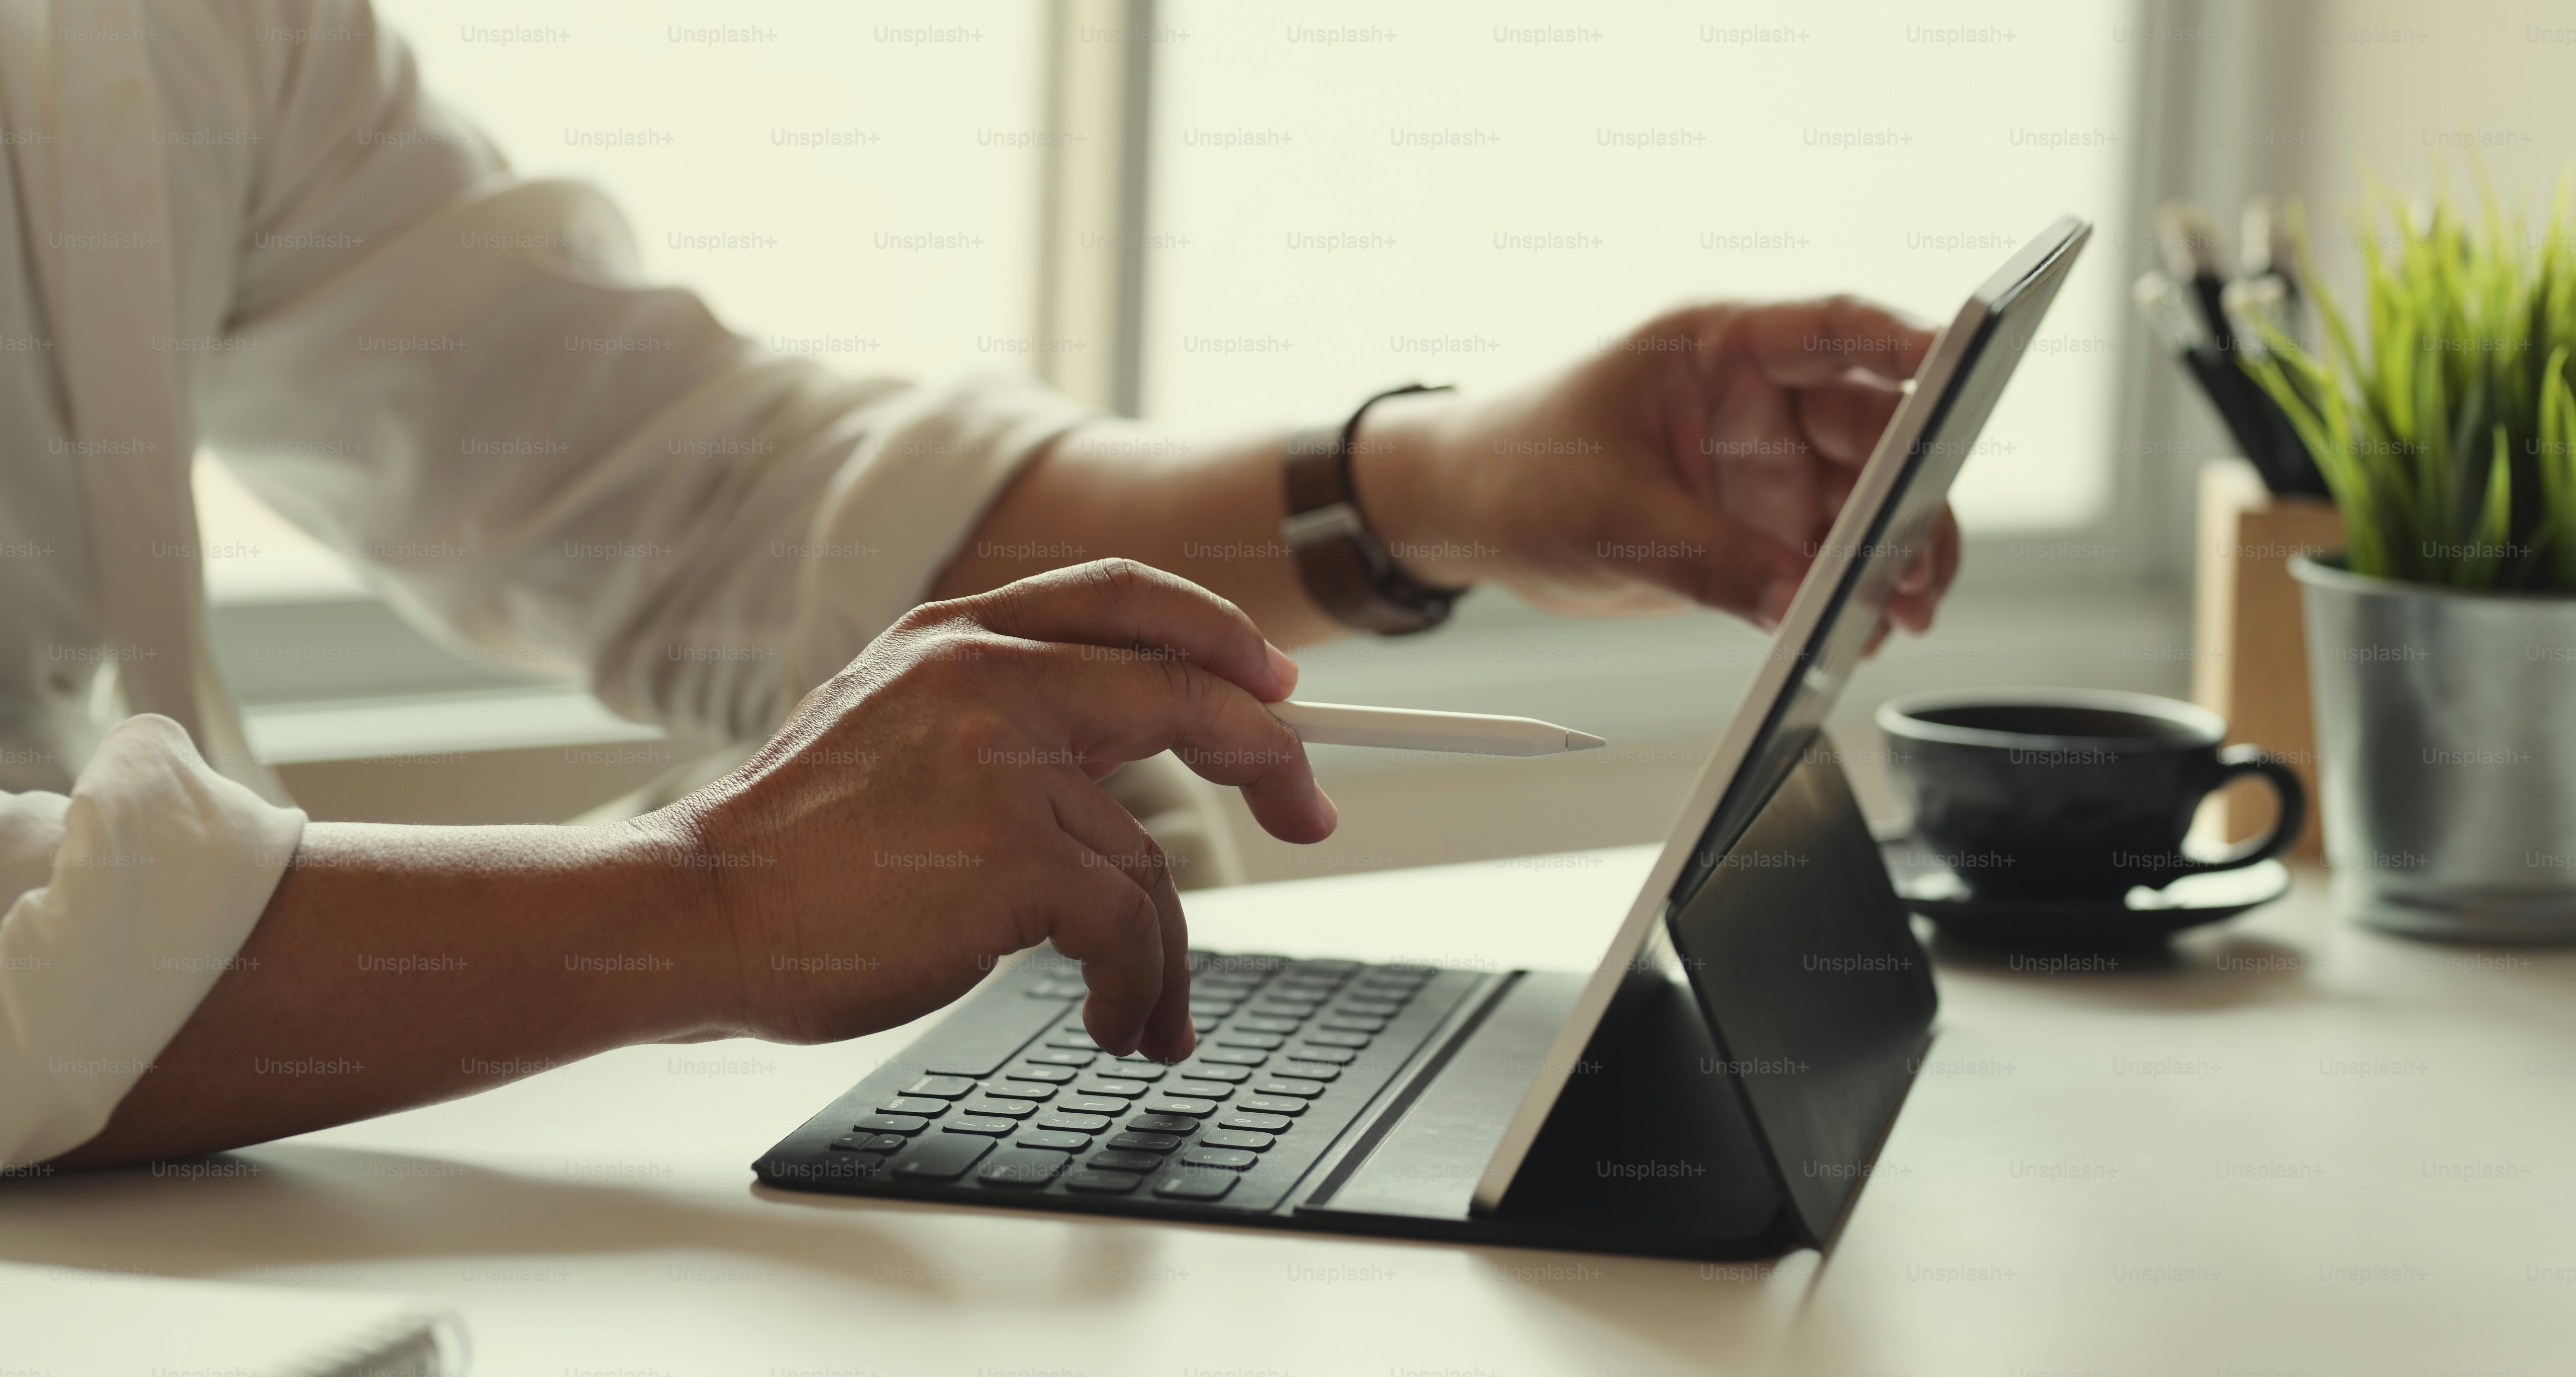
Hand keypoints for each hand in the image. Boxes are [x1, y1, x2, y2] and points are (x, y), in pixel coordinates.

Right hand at [656, 560, 1333, 1062]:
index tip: (1275, 685)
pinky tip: (1113, 1020)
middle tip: (1310, 812)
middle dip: (1271, 756)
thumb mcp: (889, 724)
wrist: (696, 909)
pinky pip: (1128, 927)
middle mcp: (987, 678)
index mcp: (955, 634)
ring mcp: (1004, 766)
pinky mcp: (1014, 860)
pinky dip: (1136, 986)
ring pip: (1150, 858)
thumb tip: (1114, 759)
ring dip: (1167, 949)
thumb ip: (994, 714)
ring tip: (1145, 1010)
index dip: (1219, 634)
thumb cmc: (792, 845)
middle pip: (1188, 695)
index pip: (1126, 599)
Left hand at [1353, 296, 1959, 636]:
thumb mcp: (1609, 516)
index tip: (1962, 364)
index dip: (1908, 343)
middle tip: (1920, 570)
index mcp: (1721, 346)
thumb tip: (1799, 604)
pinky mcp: (1761, 528)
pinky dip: (1850, 596)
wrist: (1468, 517)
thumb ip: (1709, 558)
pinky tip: (1861, 637)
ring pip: (1868, 503)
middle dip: (1912, 497)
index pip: (1837, 328)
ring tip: (1900, 619)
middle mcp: (1762, 398)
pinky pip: (1828, 558)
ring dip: (1893, 558)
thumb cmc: (1519, 473)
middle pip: (1877, 430)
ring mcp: (1769, 465)